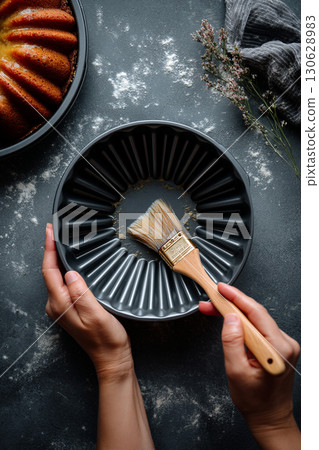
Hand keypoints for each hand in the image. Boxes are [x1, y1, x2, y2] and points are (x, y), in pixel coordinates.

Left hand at [42, 224, 153, 448]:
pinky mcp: (70, 308)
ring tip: (62, 240)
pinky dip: (65, 268)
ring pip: (56, 277)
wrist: (111, 357)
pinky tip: (72, 261)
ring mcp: (62, 307)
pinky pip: (64, 283)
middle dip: (51, 250)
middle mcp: (56, 305)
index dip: (49, 249)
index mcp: (60, 304)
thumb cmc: (106, 338)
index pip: (50, 271)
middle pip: (50, 272)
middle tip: (56, 230)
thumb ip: (81, 293)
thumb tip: (69, 272)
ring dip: (58, 258)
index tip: (50, 231)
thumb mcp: (95, 314)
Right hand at [199, 283, 299, 449]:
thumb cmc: (254, 401)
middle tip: (210, 302)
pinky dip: (243, 322)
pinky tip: (229, 320)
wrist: (269, 417)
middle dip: (230, 305)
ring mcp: (285, 344)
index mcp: (277, 349)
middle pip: (255, 313)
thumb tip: (230, 317)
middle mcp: (286, 343)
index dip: (236, 298)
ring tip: (214, 310)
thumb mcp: (236, 371)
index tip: (221, 289)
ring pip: (256, 319)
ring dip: (234, 314)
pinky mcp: (279, 345)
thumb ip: (232, 342)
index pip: (256, 313)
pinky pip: (259, 327)